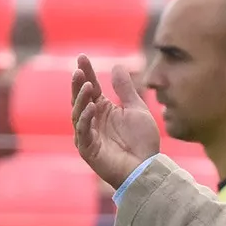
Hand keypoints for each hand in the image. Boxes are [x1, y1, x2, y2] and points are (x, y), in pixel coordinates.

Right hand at [71, 56, 162, 189]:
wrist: (148, 167)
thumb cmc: (143, 142)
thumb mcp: (136, 109)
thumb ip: (125, 89)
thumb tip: (117, 66)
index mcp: (103, 110)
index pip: (91, 88)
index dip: (86, 73)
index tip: (82, 57)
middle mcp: (92, 121)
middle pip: (80, 98)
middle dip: (78, 84)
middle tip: (79, 70)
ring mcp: (88, 135)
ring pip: (78, 113)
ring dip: (81, 99)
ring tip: (87, 85)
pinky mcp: (88, 149)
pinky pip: (83, 132)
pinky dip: (85, 119)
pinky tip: (91, 107)